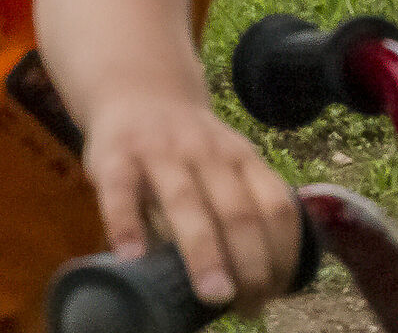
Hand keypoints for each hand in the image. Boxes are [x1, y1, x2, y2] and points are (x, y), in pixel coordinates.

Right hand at [80, 93, 300, 315]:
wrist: (136, 90)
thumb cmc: (185, 149)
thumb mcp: (223, 164)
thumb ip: (237, 209)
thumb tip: (254, 289)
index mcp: (240, 157)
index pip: (275, 206)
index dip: (282, 253)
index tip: (275, 292)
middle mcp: (206, 151)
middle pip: (237, 210)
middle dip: (250, 264)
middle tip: (249, 306)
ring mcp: (160, 151)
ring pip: (186, 201)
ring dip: (204, 252)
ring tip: (213, 295)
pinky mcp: (115, 155)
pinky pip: (121, 191)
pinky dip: (126, 224)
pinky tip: (132, 258)